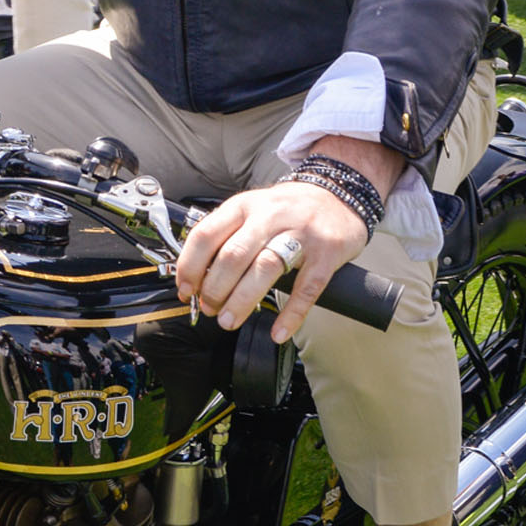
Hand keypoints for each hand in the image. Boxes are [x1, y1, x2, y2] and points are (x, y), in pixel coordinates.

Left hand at [174, 180, 369, 344]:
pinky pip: (307, 289)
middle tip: (209, 309)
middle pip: (233, 255)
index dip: (190, 267)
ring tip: (229, 320)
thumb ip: (226, 236)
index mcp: (244, 206)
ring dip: (241, 301)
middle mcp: (269, 216)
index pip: (206, 235)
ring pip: (265, 269)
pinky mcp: (327, 253)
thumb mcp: (251, 209)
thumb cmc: (288, 209)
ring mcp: (301, 233)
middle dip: (214, 289)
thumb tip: (196, 278)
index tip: (186, 290)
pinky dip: (291, 314)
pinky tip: (278, 332)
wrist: (340, 193)